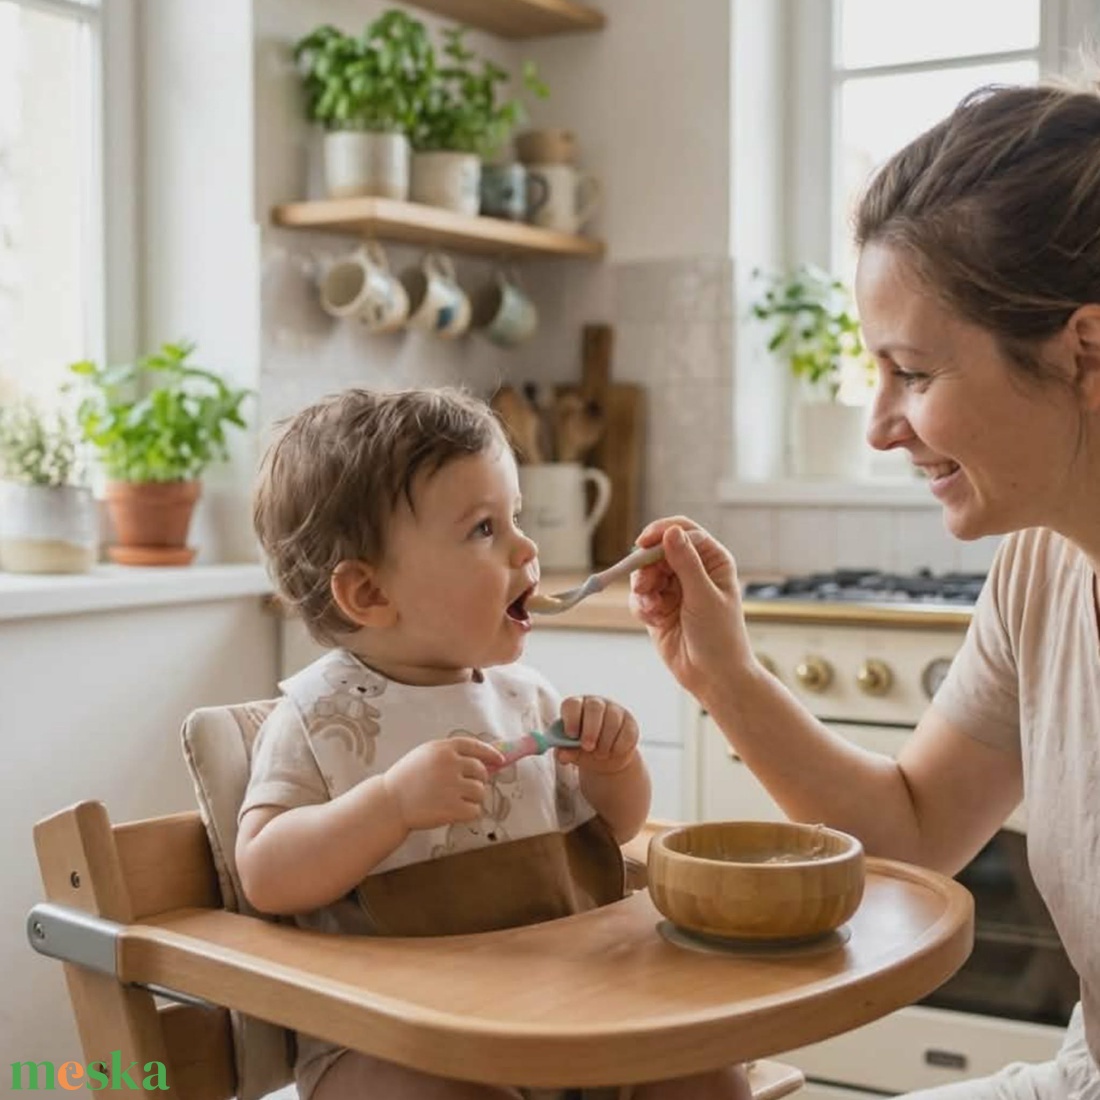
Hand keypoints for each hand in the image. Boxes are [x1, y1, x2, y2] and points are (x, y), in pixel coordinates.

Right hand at [382, 737, 503, 831]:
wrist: (389, 803)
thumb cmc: (407, 779)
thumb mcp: (425, 756)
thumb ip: (451, 755)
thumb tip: (485, 760)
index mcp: (442, 748)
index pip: (476, 746)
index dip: (490, 753)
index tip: (499, 760)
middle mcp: (449, 764)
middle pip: (481, 771)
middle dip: (478, 780)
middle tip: (464, 788)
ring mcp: (452, 786)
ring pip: (481, 792)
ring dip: (472, 798)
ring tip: (453, 801)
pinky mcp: (453, 808)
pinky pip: (475, 810)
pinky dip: (468, 813)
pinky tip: (453, 812)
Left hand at [555, 696, 639, 774]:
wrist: (605, 757)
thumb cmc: (582, 750)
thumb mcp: (572, 752)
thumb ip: (565, 752)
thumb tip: (562, 755)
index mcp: (576, 706)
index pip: (572, 704)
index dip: (572, 718)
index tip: (571, 735)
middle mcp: (595, 703)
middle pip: (594, 707)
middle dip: (591, 729)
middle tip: (588, 747)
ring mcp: (614, 710)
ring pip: (613, 719)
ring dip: (605, 741)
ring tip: (599, 754)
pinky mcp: (630, 722)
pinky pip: (627, 732)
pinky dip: (619, 746)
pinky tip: (613, 752)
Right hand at [629, 517, 754, 698]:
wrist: (713, 677)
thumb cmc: (720, 637)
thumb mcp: (703, 596)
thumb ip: (686, 563)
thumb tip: (671, 532)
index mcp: (712, 560)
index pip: (683, 532)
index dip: (661, 533)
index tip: (642, 544)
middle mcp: (693, 570)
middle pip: (658, 550)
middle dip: (647, 567)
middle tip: (645, 585)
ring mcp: (675, 588)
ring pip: (645, 572)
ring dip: (643, 588)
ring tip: (652, 607)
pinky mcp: (659, 606)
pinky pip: (640, 595)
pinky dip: (642, 605)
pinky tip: (653, 619)